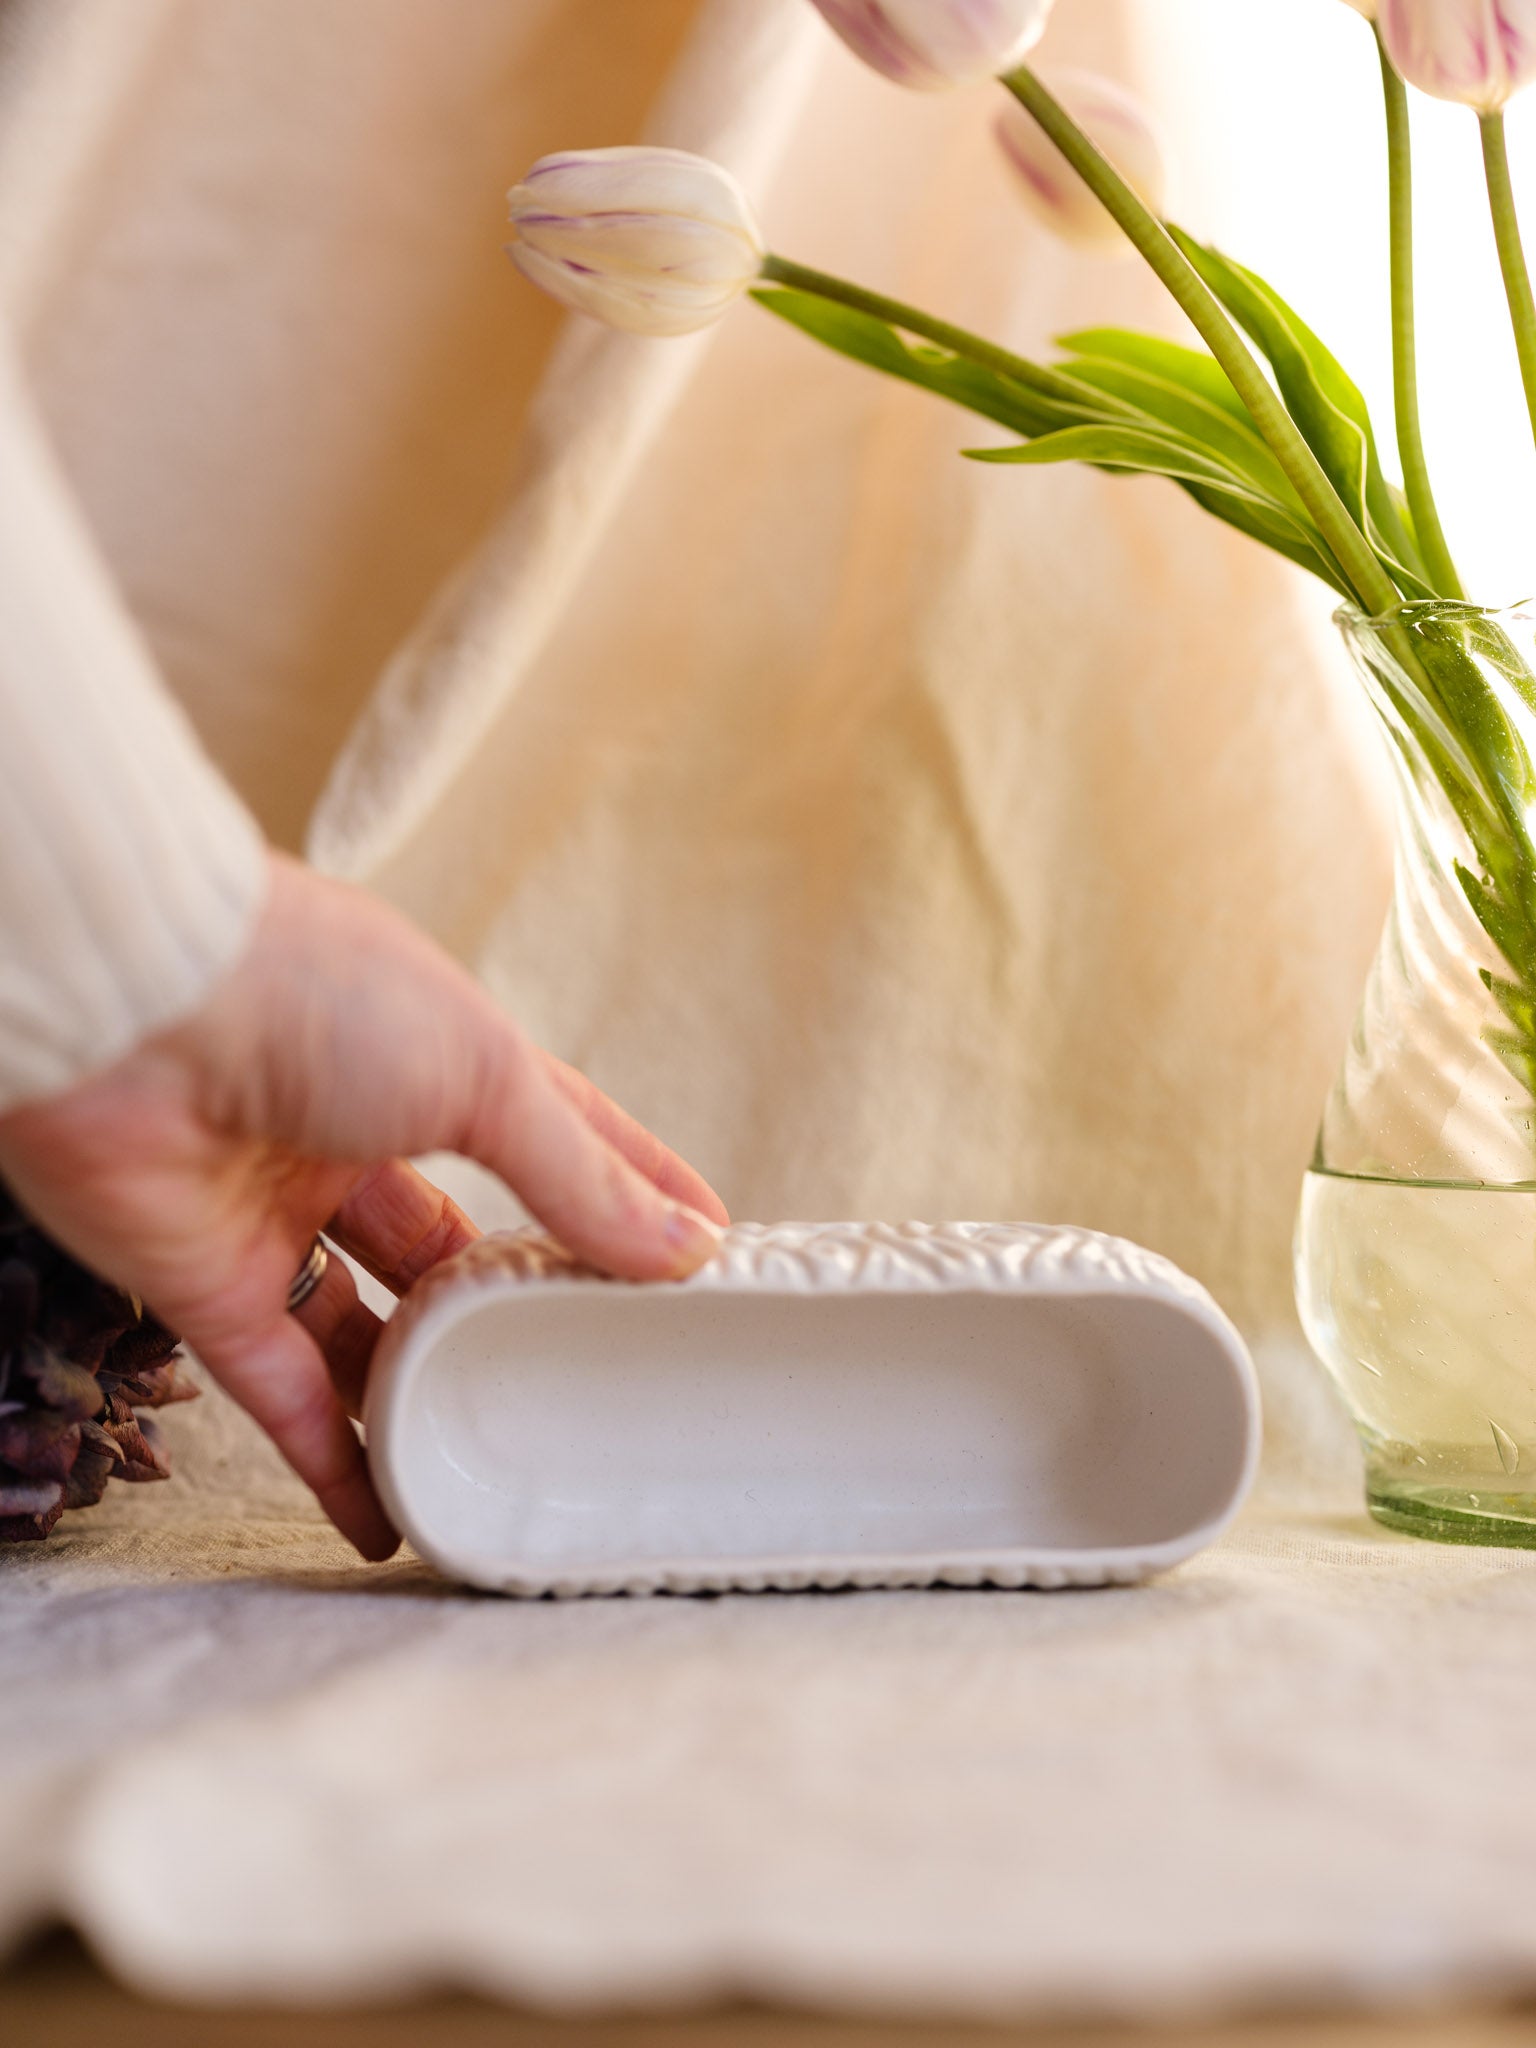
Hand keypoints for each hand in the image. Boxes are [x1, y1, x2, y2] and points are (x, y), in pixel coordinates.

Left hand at [0, 853, 727, 1558]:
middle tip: (596, 1374)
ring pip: (367, 1330)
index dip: (623, 1190)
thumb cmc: (309, 994)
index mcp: (429, 1062)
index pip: (553, 1136)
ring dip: (424, 1394)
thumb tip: (683, 1250)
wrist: (128, 1004)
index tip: (696, 1247)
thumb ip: (578, 1173)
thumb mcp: (483, 1073)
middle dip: (514, 1310)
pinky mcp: (206, 1286)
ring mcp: (279, 1215)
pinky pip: (281, 1393)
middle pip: (453, 1249)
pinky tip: (388, 1512)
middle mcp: (354, 1138)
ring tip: (501, 1459)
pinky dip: (333, 1457)